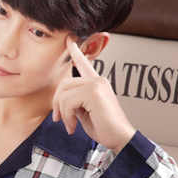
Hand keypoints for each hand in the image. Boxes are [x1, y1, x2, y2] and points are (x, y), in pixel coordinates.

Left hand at [52, 37, 135, 153]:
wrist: (119, 138)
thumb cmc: (105, 128)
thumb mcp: (85, 113)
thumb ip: (75, 102)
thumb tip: (61, 101)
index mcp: (97, 84)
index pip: (85, 64)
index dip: (76, 52)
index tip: (69, 40)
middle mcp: (98, 80)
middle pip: (64, 84)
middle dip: (57, 104)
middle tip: (59, 119)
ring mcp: (97, 84)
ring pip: (64, 93)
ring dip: (62, 113)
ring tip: (70, 125)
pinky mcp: (94, 92)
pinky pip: (68, 102)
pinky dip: (67, 116)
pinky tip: (74, 126)